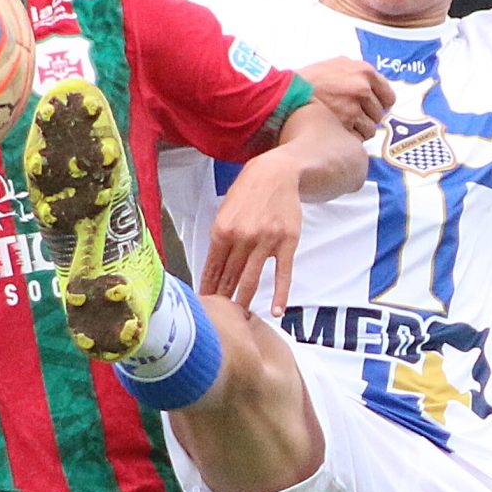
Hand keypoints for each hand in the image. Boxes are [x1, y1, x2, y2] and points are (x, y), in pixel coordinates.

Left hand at [203, 152, 304, 312]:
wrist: (277, 173)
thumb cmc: (249, 191)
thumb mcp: (225, 210)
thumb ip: (219, 237)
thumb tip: (213, 266)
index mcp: (222, 229)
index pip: (212, 267)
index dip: (208, 288)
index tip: (204, 304)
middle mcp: (243, 236)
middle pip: (229, 276)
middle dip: (222, 299)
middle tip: (218, 318)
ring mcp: (266, 240)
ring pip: (251, 279)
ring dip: (244, 300)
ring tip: (239, 316)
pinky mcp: (287, 242)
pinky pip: (283, 274)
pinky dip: (280, 295)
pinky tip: (277, 311)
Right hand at [299, 57, 393, 139]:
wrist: (284, 94)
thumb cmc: (307, 81)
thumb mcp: (335, 65)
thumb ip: (357, 73)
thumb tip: (374, 86)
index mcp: (364, 71)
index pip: (389, 97)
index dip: (379, 105)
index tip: (370, 109)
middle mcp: (362, 88)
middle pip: (379, 115)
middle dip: (366, 118)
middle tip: (349, 117)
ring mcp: (354, 108)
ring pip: (370, 130)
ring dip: (358, 131)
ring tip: (340, 125)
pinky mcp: (344, 126)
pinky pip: (358, 140)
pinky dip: (348, 140)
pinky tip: (335, 132)